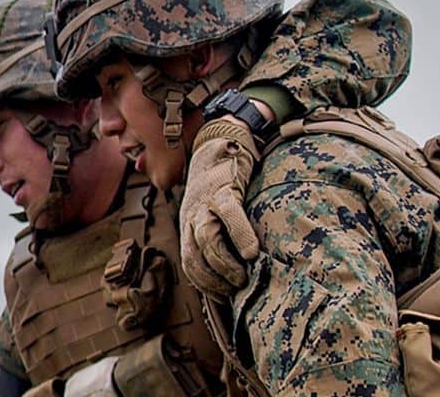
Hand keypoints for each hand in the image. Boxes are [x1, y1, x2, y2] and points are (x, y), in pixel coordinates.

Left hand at [180, 117, 260, 301]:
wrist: (220, 140)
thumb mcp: (210, 210)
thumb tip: (234, 270)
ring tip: (242, 277)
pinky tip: (251, 252)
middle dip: (213, 280)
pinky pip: (230, 215)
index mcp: (188, 224)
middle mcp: (191, 215)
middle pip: (194, 256)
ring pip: (206, 239)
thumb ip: (216, 236)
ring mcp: (206, 201)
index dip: (205, 285)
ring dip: (224, 264)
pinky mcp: (224, 187)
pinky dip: (239, 235)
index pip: (190, 263)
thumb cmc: (220, 183)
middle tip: (235, 292)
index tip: (223, 298)